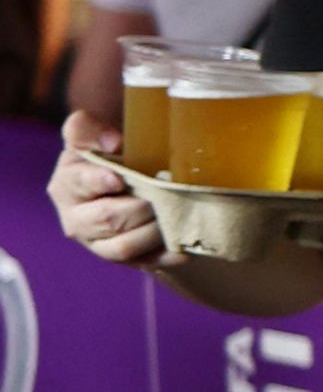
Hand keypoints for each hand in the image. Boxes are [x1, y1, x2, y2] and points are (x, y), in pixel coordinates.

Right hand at [46, 111, 177, 266]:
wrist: (127, 179)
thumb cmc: (107, 154)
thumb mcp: (91, 134)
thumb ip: (87, 128)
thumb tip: (112, 141)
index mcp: (68, 184)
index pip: (77, 183)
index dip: (97, 181)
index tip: (118, 178)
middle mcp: (78, 218)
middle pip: (106, 219)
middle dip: (138, 207)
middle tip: (164, 194)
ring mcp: (100, 243)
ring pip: (124, 246)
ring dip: (153, 232)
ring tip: (175, 215)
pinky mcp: (124, 259)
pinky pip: (146, 263)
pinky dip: (167, 256)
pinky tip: (184, 246)